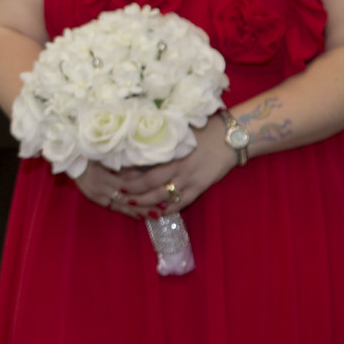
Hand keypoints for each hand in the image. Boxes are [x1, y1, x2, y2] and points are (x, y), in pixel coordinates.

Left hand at [69, 124, 237, 218]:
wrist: (231, 137)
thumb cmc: (204, 129)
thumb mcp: (180, 130)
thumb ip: (162, 137)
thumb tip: (140, 137)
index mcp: (170, 150)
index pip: (143, 163)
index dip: (127, 170)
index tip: (113, 172)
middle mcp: (177, 166)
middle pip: (148, 183)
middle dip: (132, 190)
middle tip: (117, 192)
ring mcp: (189, 178)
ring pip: (162, 196)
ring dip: (145, 203)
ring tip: (132, 206)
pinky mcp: (200, 187)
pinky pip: (181, 203)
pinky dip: (168, 210)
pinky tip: (158, 214)